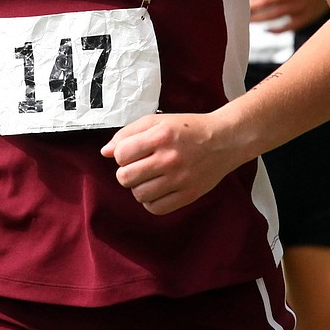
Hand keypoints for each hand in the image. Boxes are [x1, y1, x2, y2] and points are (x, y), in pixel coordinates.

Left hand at [102, 112, 238, 215]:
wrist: (225, 140)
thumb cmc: (189, 129)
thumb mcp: (158, 121)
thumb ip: (129, 133)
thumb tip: (105, 152)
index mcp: (161, 135)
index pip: (121, 154)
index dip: (122, 154)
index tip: (133, 153)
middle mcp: (170, 158)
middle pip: (125, 177)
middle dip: (127, 172)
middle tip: (139, 167)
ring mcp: (180, 178)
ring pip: (138, 194)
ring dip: (139, 187)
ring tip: (150, 178)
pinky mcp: (188, 195)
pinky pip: (155, 208)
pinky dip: (151, 201)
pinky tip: (158, 189)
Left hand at [249, 0, 327, 31]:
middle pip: (264, 2)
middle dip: (250, 7)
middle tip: (239, 10)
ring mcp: (299, 5)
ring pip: (272, 16)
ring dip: (258, 19)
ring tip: (248, 20)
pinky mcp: (306, 16)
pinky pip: (287, 27)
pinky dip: (275, 30)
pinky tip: (266, 28)